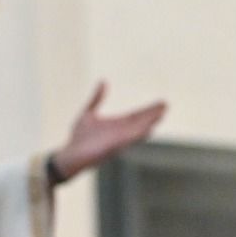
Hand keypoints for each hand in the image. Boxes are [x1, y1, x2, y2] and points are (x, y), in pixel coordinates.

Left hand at [50, 81, 165, 181]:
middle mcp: (120, 133)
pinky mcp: (112, 147)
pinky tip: (148, 129)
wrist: (69, 154)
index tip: (161, 103)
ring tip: (161, 115)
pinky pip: (127, 140)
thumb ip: (96, 99)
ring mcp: (117, 141)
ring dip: (149, 123)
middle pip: (140, 122)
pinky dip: (138, 134)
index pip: (136, 116)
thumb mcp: (87, 113)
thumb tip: (103, 82)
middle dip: (153, 115)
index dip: (148, 110)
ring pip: (137, 131)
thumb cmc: (78, 138)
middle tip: (166, 106)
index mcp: (116, 125)